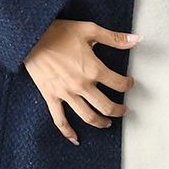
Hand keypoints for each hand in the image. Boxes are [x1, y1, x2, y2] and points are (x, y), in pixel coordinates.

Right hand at [22, 19, 139, 145]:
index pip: (118, 84)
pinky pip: (60, 120)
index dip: (127, 84)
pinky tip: (75, 138)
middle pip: (106, 106)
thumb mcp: (89, 29)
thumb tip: (136, 40)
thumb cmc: (58, 31)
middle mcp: (81, 85)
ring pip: (88, 116)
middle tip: (122, 109)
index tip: (128, 83)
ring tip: (107, 122)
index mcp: (93, 69)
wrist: (31, 36)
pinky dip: (68, 132)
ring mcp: (66, 93)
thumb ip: (114, 38)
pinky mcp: (51, 96)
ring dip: (101, 122)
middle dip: (118, 110)